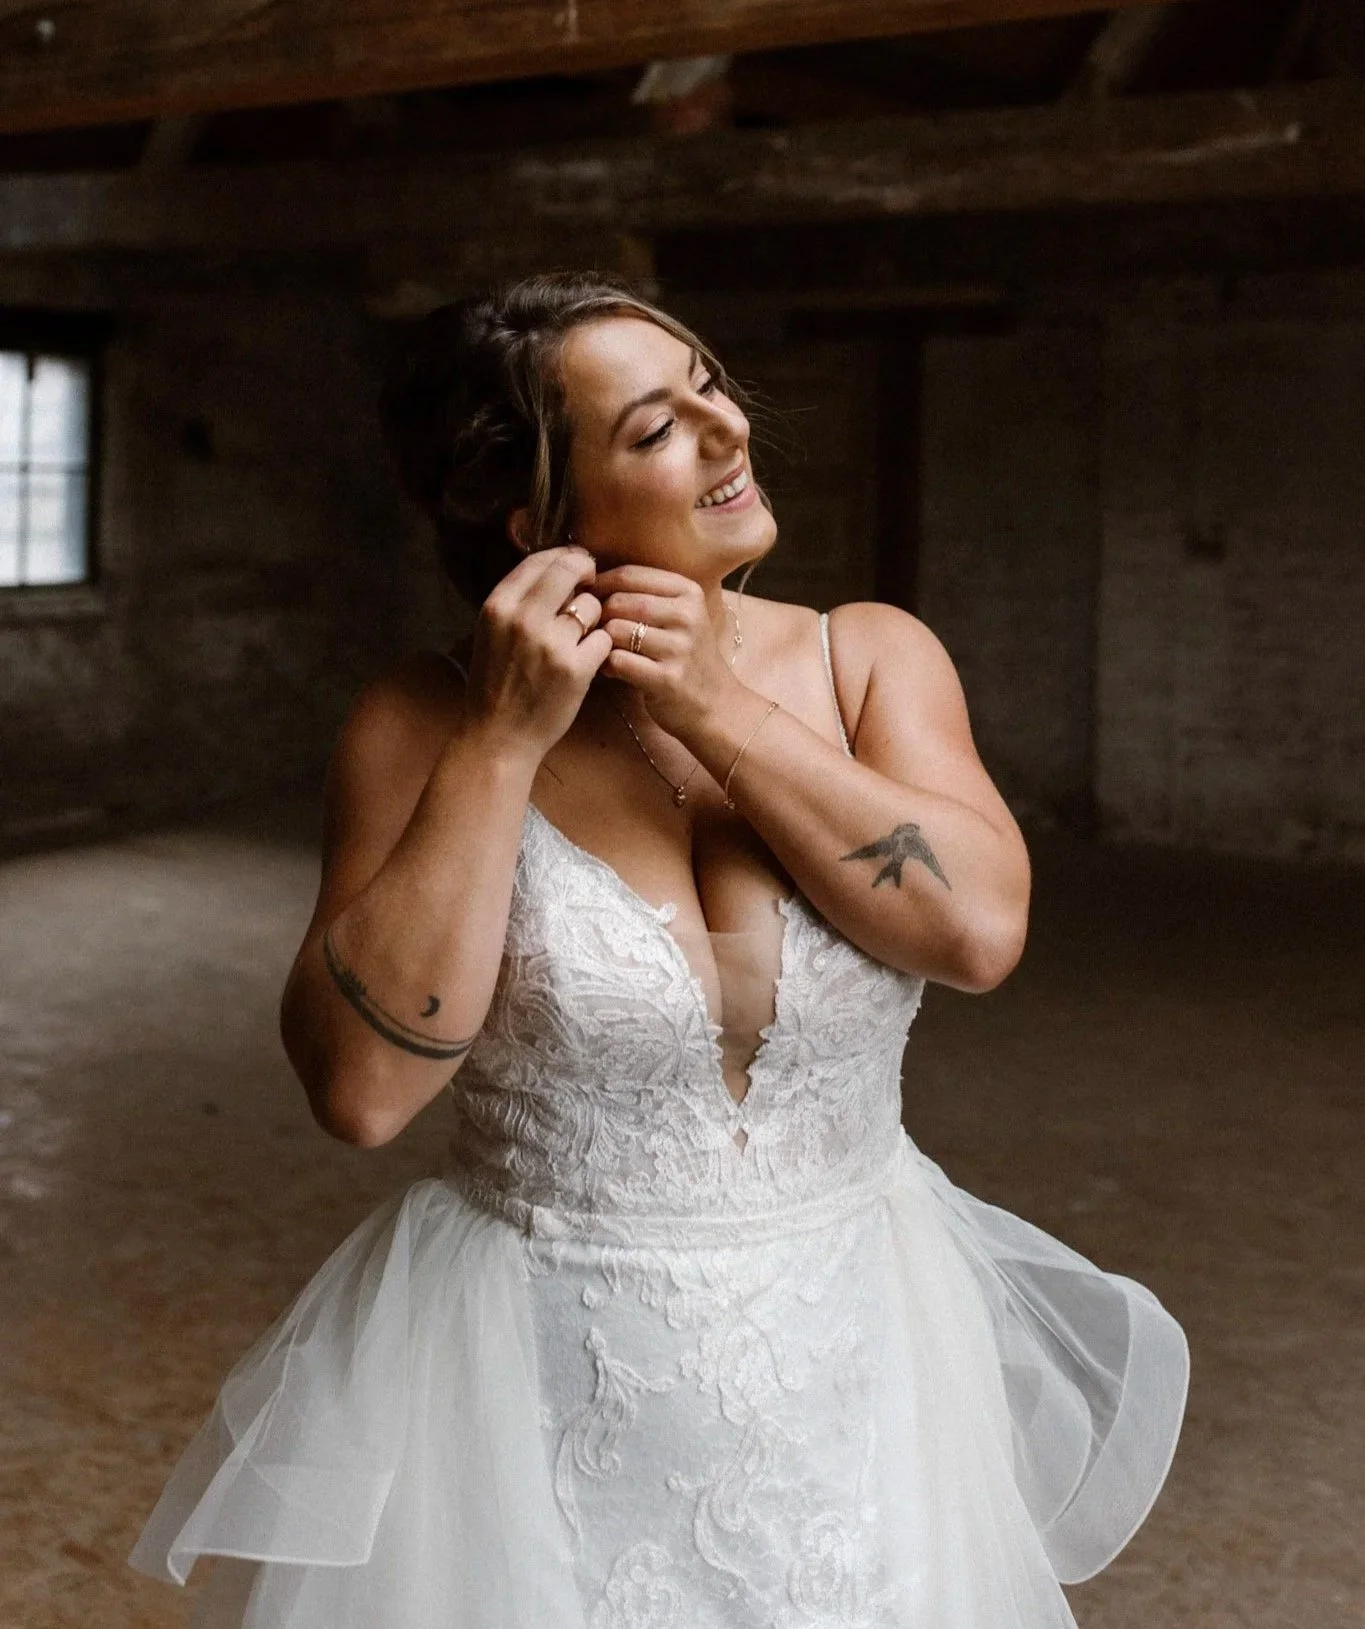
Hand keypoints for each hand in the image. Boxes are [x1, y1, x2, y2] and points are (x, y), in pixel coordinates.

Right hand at [465, 546, 611, 757]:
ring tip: (579, 638)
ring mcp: (550, 643)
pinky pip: (603, 638)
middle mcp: (522, 619)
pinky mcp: (575, 668)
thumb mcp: (491, 632)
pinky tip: (587, 660)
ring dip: (593, 618)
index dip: (566, 557)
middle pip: (570, 571)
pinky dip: (599, 647)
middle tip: (593, 585)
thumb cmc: (496, 683)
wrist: (499, 735)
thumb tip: (559, 567)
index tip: (578, 566)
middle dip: (587, 574)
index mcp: (498, 606)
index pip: (540, 560)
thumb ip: (519, 600)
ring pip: (591, 606)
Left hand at [594, 564, 741, 738]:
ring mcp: (679, 648)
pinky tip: (610, 669)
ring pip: (615, 630)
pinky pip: (618, 660)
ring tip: (602, 650)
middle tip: (592, 629)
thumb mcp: (680, 616)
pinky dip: (606, 664)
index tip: (586, 596)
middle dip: (598, 615)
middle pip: (619, 601)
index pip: (630, 574)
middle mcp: (687, 616)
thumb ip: (645, 595)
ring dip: (601, 641)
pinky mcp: (667, 679)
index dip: (600, 583)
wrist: (715, 704)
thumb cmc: (686, 656)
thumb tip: (590, 582)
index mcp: (688, 592)